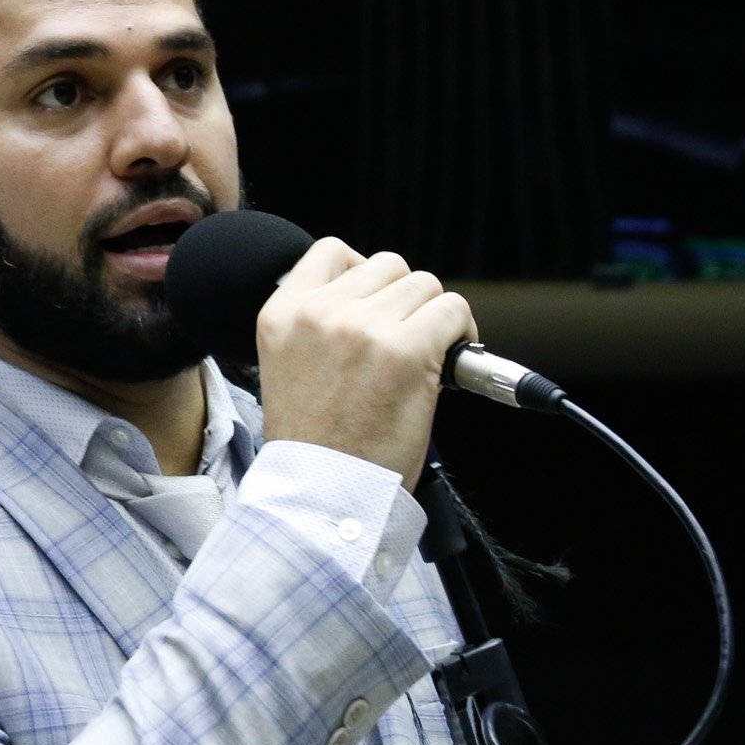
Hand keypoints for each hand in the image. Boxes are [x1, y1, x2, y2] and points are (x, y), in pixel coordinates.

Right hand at [254, 238, 477, 490]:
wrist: (323, 494)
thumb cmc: (317, 443)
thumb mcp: (289, 364)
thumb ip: (321, 321)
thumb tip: (378, 295)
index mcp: (282, 313)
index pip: (331, 251)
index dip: (365, 273)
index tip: (379, 304)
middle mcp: (319, 312)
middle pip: (387, 265)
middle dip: (404, 300)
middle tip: (407, 340)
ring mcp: (363, 328)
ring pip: (424, 284)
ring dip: (433, 316)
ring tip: (429, 353)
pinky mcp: (406, 350)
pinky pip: (452, 311)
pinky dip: (461, 332)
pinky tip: (452, 360)